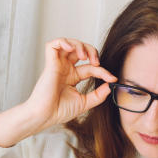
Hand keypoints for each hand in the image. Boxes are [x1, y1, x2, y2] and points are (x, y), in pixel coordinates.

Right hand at [0, 39, 116, 146]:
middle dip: (91, 51)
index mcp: (72, 77)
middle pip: (80, 50)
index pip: (91, 67)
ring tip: (85, 56)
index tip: (112, 79)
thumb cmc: (59, 111)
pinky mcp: (50, 63)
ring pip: (69, 44)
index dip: (103, 71)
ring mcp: (57, 65)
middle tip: (96, 62)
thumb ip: (98, 95)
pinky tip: (71, 48)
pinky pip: (53, 45)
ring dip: (80, 45)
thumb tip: (111, 86)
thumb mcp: (84, 102)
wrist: (45, 116)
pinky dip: (63, 41)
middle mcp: (65, 69)